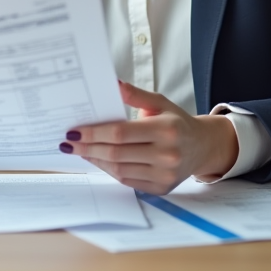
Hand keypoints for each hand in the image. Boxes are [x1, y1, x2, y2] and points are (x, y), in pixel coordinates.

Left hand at [60, 81, 237, 194]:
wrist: (201, 147)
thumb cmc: (177, 121)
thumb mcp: (159, 102)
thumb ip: (134, 94)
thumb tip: (111, 83)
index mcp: (166, 129)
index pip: (120, 132)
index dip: (94, 133)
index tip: (74, 131)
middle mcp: (167, 153)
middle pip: (116, 153)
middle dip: (88, 148)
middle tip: (69, 143)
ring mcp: (164, 174)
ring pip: (119, 169)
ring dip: (96, 160)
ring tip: (81, 150)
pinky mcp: (161, 188)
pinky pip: (127, 181)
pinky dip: (110, 170)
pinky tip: (99, 160)